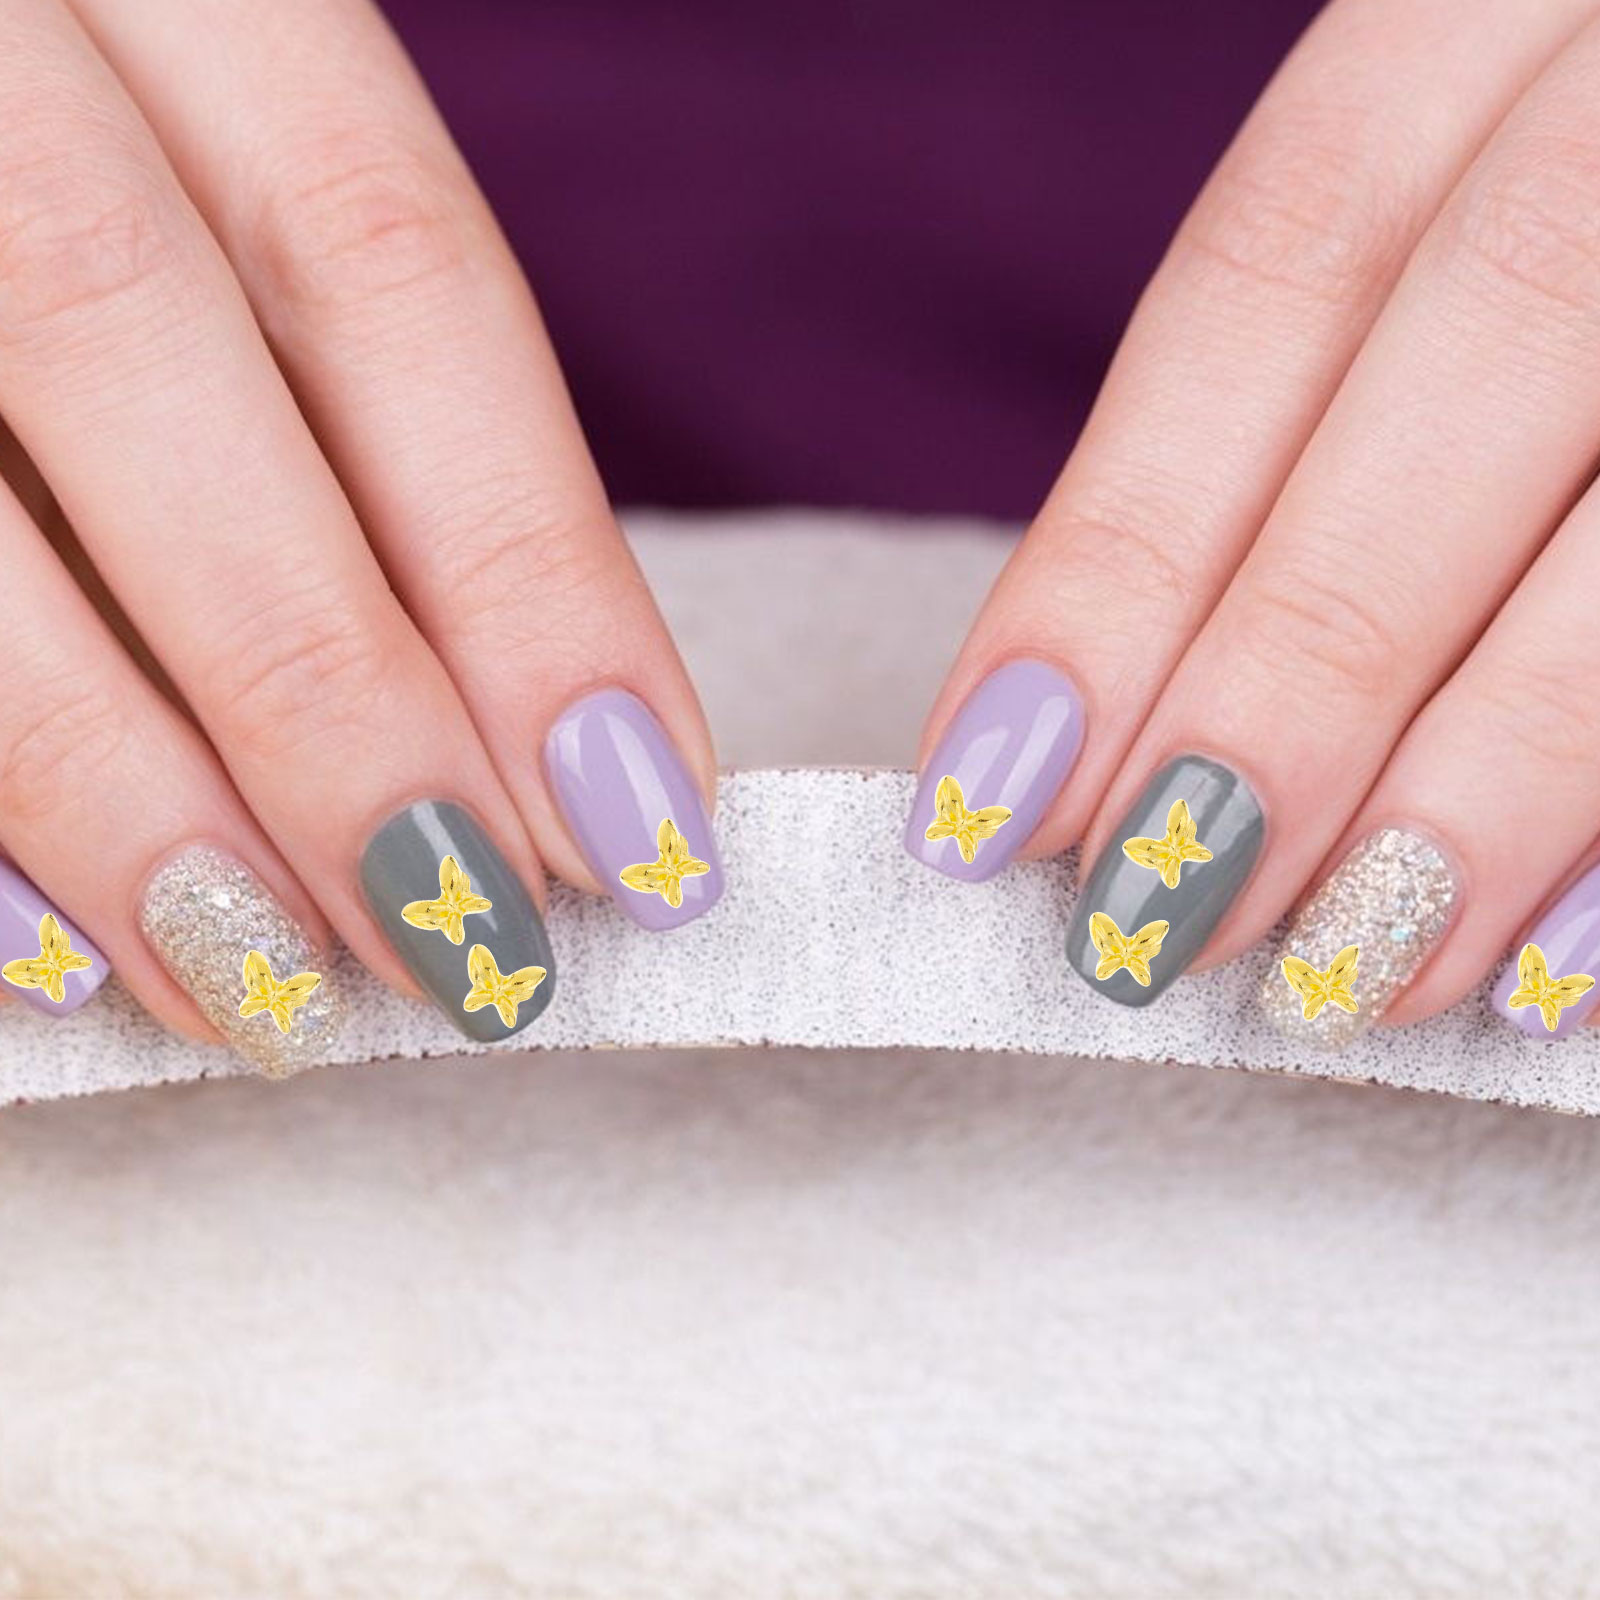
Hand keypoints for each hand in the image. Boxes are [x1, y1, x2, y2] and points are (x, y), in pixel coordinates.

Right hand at [0, 0, 721, 1071]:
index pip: (383, 258)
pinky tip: (49, 949)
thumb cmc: (90, 129)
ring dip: (120, 783)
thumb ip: (343, 380)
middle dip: (333, 691)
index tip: (647, 817)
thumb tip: (522, 719)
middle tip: (474, 945)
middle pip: (148, 344)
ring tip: (277, 991)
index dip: (530, 565)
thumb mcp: (227, 159)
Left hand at [907, 0, 1599, 1043]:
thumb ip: (1325, 429)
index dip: (1117, 550)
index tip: (987, 790)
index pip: (1275, 268)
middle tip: (1150, 920)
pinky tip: (1557, 964)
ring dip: (1494, 764)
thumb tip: (1117, 730)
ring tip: (1346, 975)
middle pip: (1473, 343)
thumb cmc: (1569, 248)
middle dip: (1292, 662)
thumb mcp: (1472, 240)